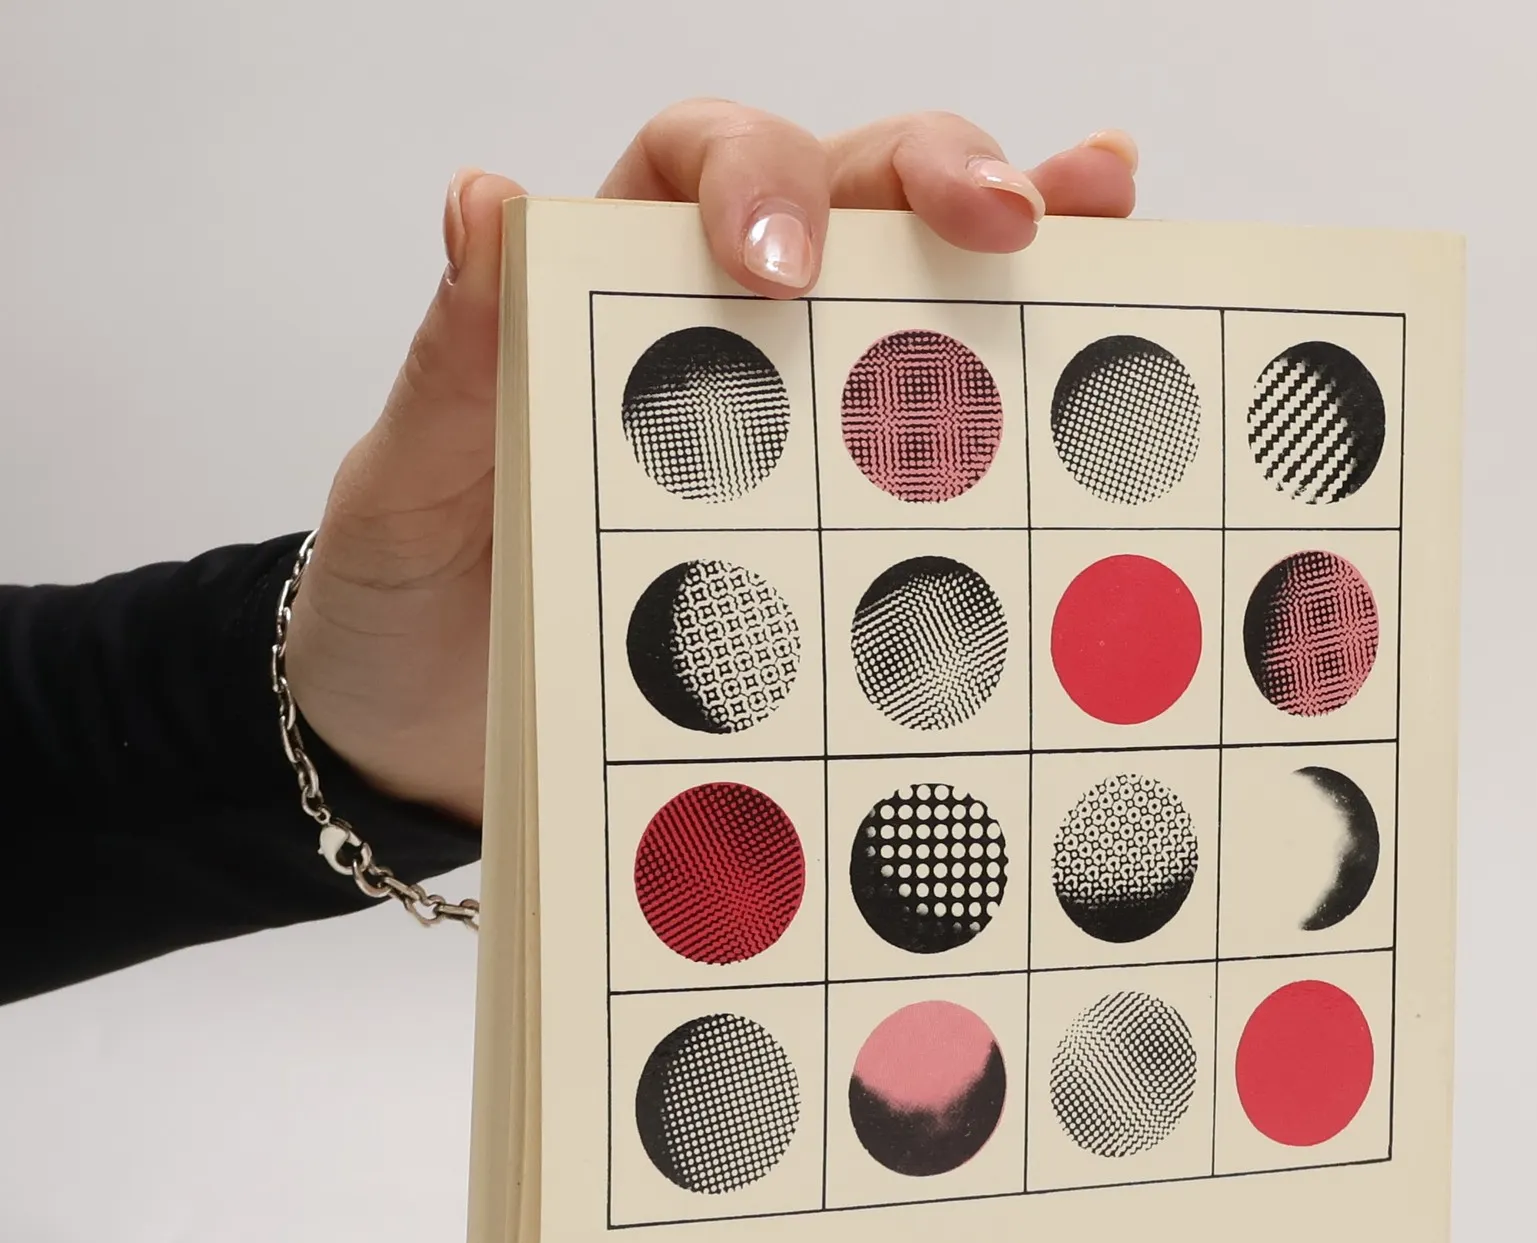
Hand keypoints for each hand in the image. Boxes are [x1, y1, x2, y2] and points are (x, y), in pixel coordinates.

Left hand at [284, 104, 1138, 823]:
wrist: (427, 753)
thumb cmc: (410, 604)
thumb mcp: (413, 484)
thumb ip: (458, 361)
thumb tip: (489, 208)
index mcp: (604, 293)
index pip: (694, 168)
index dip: (758, 177)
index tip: (789, 266)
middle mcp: (716, 337)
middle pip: (846, 194)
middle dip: (934, 178)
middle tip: (1010, 219)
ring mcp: (793, 432)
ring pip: (916, 295)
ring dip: (1019, 248)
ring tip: (1099, 217)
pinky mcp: (834, 534)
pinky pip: (932, 456)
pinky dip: (1015, 394)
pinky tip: (1089, 359)